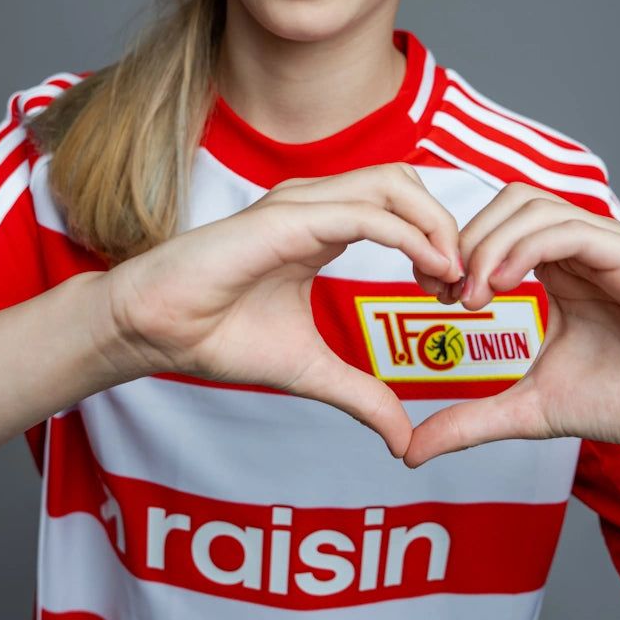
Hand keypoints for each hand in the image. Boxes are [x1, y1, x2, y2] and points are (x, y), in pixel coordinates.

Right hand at [101, 163, 463, 458]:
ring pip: (392, 183)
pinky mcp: (285, 220)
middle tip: (461, 284)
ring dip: (436, 225)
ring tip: (449, 277)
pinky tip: (429, 271)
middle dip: (447, 225)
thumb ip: (361, 394)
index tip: (455, 296)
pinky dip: (409, 235)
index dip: (439, 242)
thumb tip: (403, 439)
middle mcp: (315, 204)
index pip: (400, 205)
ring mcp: (300, 205)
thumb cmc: (218, 335)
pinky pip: (364, 213)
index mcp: (322, 226)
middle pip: (406, 181)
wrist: (158, 330)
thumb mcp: (310, 370)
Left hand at [403, 183, 619, 468]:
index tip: (433, 296)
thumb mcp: (529, 410)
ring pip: (533, 206)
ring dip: (488, 245)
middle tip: (444, 293)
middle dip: (464, 240)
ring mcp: (610, 244)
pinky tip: (502, 287)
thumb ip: (470, 420)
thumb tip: (409, 451)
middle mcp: (583, 245)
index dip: (456, 250)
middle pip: (508, 201)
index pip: (496, 223)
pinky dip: (524, 249)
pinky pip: (570, 229)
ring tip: (472, 296)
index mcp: (560, 266)